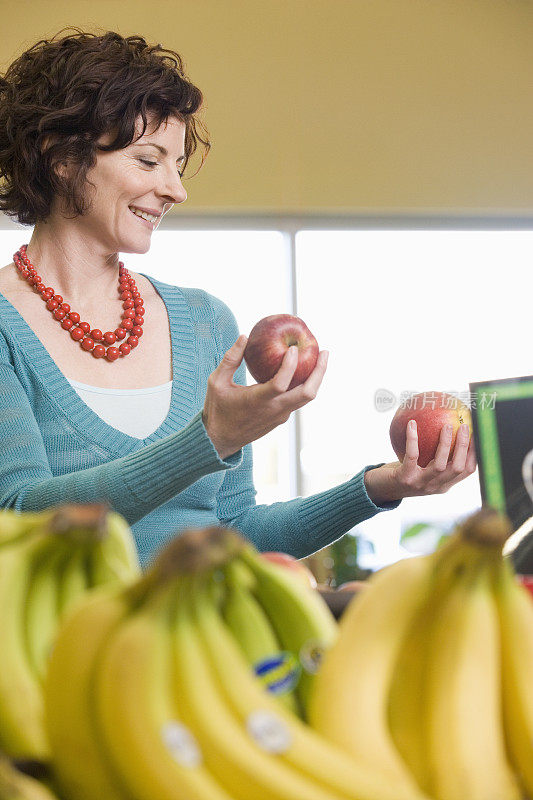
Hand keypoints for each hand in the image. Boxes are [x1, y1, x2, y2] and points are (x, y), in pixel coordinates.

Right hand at [202, 334, 328, 459]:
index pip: (281, 383)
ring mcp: (281, 416)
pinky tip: (304, 370)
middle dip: (319, 371)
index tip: (293, 348)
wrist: (220, 440)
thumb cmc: (217, 408)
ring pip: (307, 397)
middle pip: (308, 393)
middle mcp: (274, 410)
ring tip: (320, 358)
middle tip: (324, 351)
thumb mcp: (217, 382)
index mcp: (257, 401)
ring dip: (316, 378)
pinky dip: (304, 384)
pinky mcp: (281, 418)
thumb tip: (244, 336)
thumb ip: (230, 359)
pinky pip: (298, 400)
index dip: (290, 365)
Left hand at [364, 419, 476, 504]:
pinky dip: (412, 439)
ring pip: (440, 465)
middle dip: (464, 447)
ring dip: (445, 444)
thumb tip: (447, 421)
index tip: (478, 435)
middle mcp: (435, 487)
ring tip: (446, 426)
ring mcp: (421, 485)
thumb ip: (435, 452)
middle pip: (458, 468)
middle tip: (464, 427)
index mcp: (444, 485)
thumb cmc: (403, 472)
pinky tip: (412, 424)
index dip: (475, 454)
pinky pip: (412, 456)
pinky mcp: (405, 479)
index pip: (467, 471)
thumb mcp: (423, 465)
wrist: (381, 489)